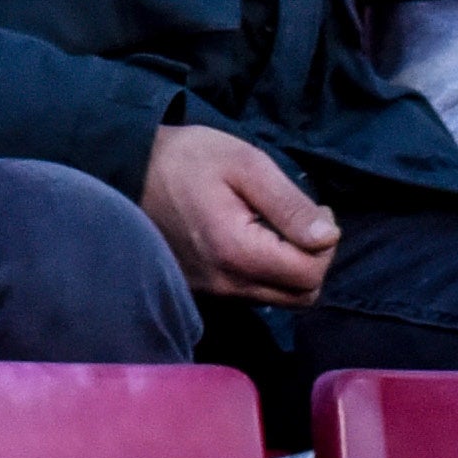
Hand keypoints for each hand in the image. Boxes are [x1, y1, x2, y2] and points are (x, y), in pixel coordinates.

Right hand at [136, 120, 336, 303]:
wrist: (129, 169)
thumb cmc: (189, 159)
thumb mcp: (247, 165)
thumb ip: (290, 205)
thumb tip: (328, 238)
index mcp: (237, 253)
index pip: (310, 274)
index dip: (326, 244)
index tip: (315, 211)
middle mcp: (224, 283)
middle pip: (301, 294)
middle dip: (315, 259)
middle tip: (303, 220)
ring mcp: (211, 290)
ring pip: (280, 297)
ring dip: (293, 267)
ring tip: (277, 226)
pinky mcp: (202, 288)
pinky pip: (255, 293)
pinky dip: (269, 271)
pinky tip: (257, 237)